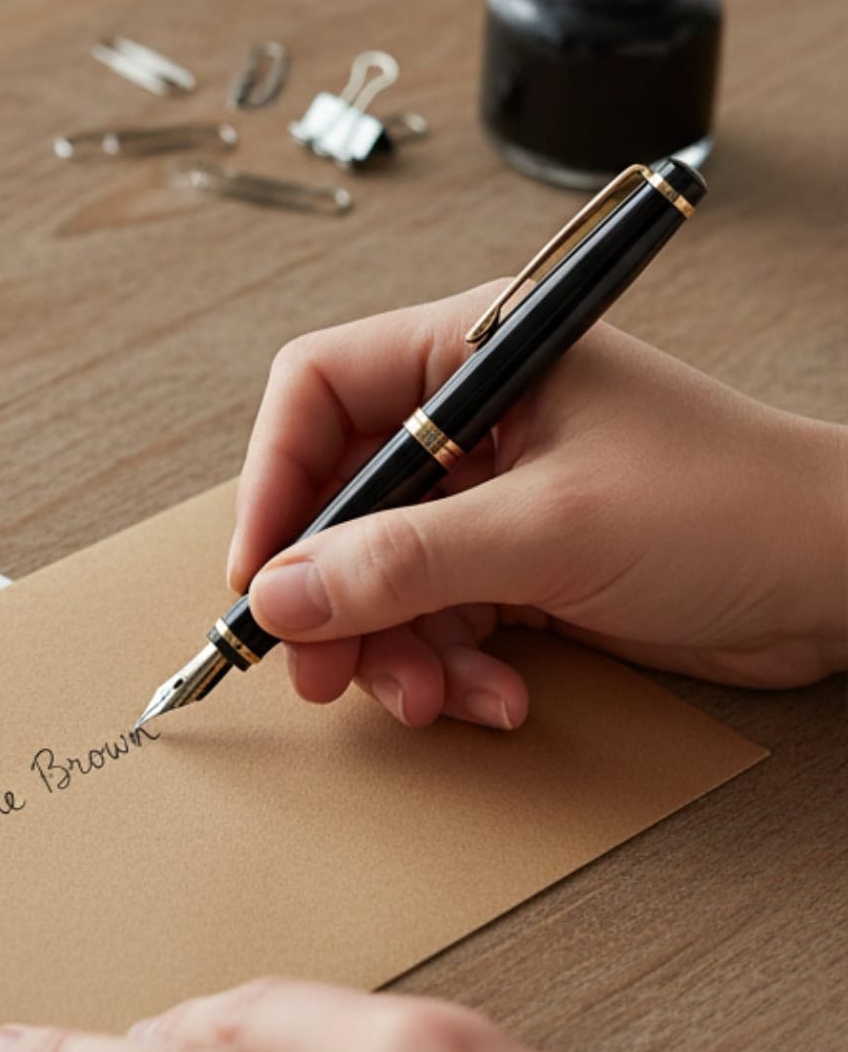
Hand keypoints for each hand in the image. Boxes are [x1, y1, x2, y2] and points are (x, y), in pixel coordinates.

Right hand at [229, 298, 847, 730]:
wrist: (842, 580)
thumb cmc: (731, 509)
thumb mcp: (549, 533)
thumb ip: (403, 564)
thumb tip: (282, 593)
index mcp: (475, 350)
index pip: (318, 391)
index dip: (273, 483)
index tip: (261, 576)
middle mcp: (476, 415)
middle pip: (340, 500)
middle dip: (331, 597)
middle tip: (326, 672)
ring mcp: (498, 494)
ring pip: (381, 576)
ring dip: (395, 651)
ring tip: (433, 700)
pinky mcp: (522, 563)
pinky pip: (437, 619)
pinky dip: (450, 669)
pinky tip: (497, 698)